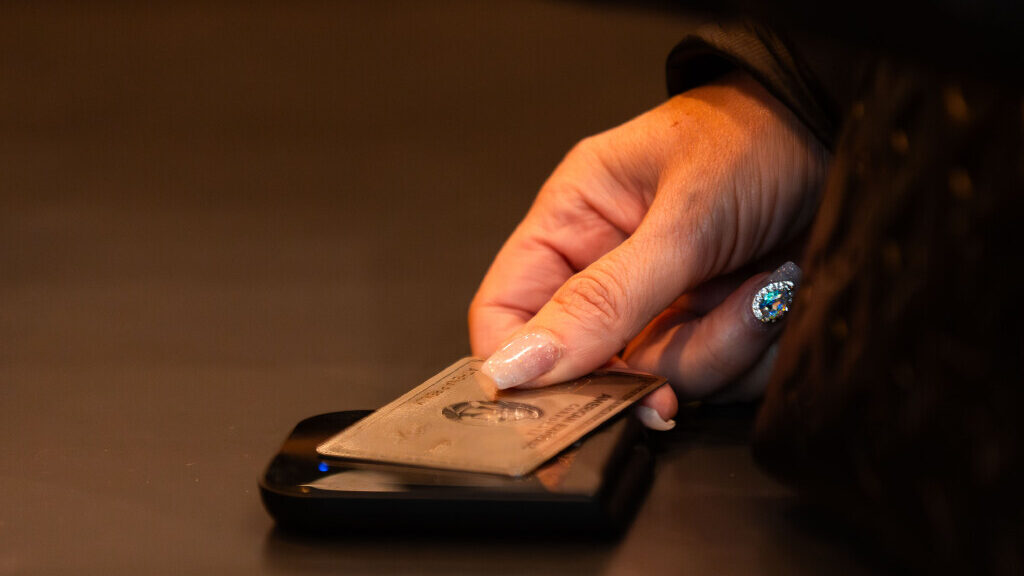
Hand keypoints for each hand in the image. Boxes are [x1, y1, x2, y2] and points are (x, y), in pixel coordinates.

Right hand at [469, 71, 826, 423]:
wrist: (850, 137)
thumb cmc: (758, 138)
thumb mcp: (681, 217)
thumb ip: (604, 299)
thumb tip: (518, 366)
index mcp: (572, 223)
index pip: (506, 311)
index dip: (514, 366)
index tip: (544, 407)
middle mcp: (608, 270)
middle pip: (583, 364)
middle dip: (634, 374)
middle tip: (663, 384)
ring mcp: (663, 305)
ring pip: (658, 378)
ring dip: (716, 348)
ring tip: (763, 289)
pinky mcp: (714, 327)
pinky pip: (716, 377)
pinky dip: (752, 346)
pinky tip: (780, 292)